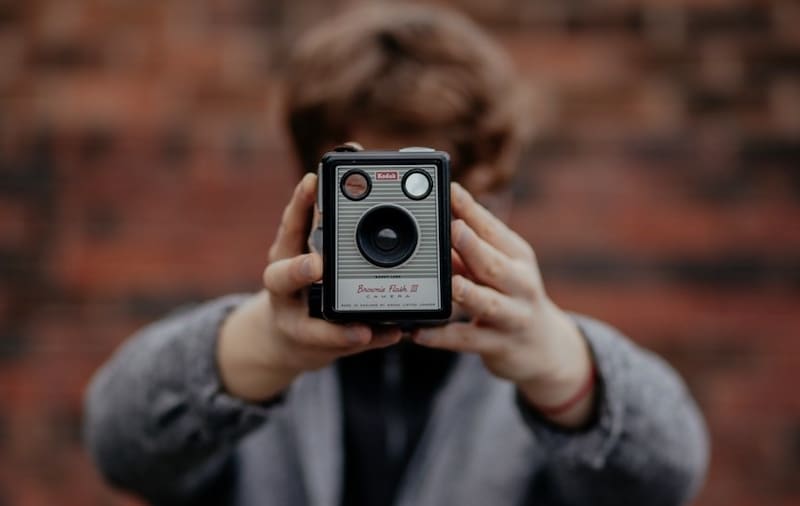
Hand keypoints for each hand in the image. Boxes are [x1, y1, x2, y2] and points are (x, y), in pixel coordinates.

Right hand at [217, 173, 401, 401]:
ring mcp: (293, 318)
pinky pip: (339, 344)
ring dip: (336, 326)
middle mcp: (283, 284)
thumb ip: (330, 215)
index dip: (299, 204)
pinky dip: (366, 339)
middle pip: (282, 275)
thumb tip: (359, 159)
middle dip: (299, 269)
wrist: (287, 334)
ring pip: (308, 324)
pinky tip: (388, 334)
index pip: (290, 224)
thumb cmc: (306, 277)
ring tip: (362, 327)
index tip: (314, 182)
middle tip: (318, 264)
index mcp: (287, 251)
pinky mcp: (313, 343)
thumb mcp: (312, 243)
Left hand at [413, 183, 595, 426]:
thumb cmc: (511, 295)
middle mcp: (519, 283)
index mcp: (517, 256)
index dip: (471, 210)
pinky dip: (442, 337)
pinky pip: (467, 340)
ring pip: (488, 304)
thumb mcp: (498, 266)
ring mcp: (512, 316)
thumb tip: (437, 214)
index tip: (451, 189)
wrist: (544, 346)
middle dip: (474, 247)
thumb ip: (468, 245)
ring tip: (450, 284)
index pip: (493, 229)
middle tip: (454, 230)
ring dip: (468, 293)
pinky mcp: (498, 345)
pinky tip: (419, 333)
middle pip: (495, 264)